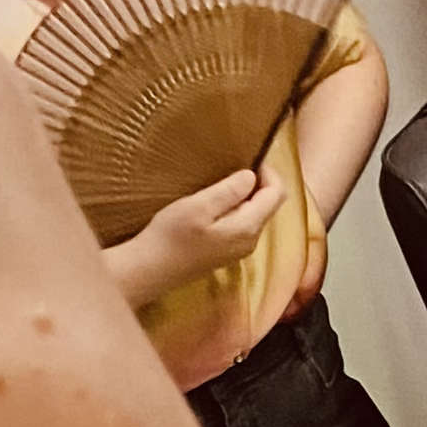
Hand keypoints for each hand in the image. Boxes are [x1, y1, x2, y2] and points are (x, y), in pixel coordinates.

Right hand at [103, 167, 278, 305]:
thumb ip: (228, 191)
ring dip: (246, 195)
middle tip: (235, 163)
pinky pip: (242, 224)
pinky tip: (215, 201)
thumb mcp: (198, 207)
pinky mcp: (225, 252)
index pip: (276, 194)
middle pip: (268, 205)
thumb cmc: (170, 236)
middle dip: (259, 182)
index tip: (249, 156)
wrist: (149, 270)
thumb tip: (251, 176)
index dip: (269, 172)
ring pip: (255, 214)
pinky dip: (236, 207)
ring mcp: (239, 249)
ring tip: (223, 179)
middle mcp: (250, 241)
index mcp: (248, 228)